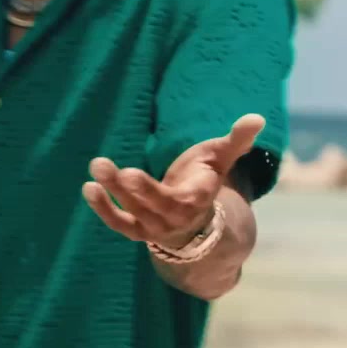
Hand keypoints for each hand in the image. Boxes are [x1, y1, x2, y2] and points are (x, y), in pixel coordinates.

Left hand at [82, 113, 263, 248]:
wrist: (199, 218)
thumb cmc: (206, 179)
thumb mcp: (221, 158)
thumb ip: (237, 140)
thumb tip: (257, 117)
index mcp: (196, 202)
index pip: (173, 200)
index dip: (150, 191)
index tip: (130, 172)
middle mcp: (175, 220)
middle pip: (147, 207)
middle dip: (124, 188)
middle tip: (100, 163)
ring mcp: (155, 228)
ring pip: (131, 216)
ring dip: (111, 194)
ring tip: (96, 166)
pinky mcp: (138, 230)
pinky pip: (120, 224)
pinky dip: (104, 209)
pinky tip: (89, 188)